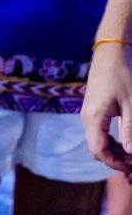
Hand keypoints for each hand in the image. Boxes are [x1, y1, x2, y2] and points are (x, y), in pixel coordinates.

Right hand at [82, 41, 131, 175]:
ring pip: (98, 141)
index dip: (115, 163)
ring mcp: (89, 114)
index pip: (99, 151)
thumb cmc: (122, 73)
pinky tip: (126, 141)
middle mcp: (87, 118)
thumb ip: (130, 130)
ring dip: (115, 151)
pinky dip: (113, 140)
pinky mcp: (93, 110)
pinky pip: (100, 132)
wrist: (111, 51)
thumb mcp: (131, 103)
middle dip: (116, 159)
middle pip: (97, 149)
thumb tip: (131, 154)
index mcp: (94, 117)